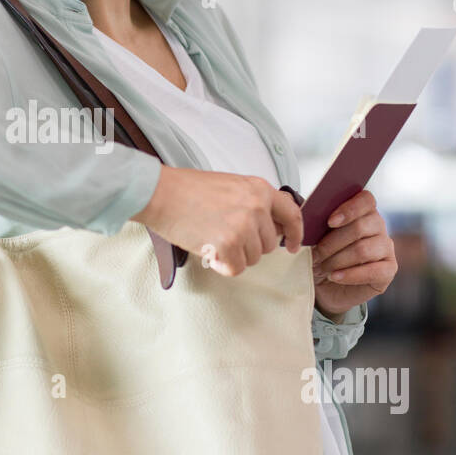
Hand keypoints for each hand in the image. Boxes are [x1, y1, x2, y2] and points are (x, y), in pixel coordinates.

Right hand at [131, 167, 303, 275]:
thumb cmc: (186, 190)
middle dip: (250, 246)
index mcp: (259, 189)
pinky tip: (209, 251)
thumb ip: (253, 203)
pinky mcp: (228, 244)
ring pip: (253, 258)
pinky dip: (222, 265)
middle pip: (269, 244)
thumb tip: (266, 228)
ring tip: (212, 238)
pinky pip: (236, 268)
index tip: (293, 244)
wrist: (160, 193)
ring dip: (234, 256)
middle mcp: (256, 207)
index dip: (295, 233)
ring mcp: (244, 226)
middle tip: (226, 237)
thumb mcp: (230, 186)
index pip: (291, 214)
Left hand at [312, 190, 396, 317]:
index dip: (349, 209)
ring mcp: (386, 248)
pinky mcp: (388, 269)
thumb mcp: (314, 237)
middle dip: (333, 242)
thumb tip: (311, 216)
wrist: (323, 284)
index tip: (330, 222)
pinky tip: (335, 276)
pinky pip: (374, 271)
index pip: (365, 200)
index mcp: (362, 211)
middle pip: (360, 227)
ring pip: (363, 250)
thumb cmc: (321, 255)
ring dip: (338, 260)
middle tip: (317, 253)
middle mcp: (378, 226)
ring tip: (324, 267)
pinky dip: (350, 275)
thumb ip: (316, 222)